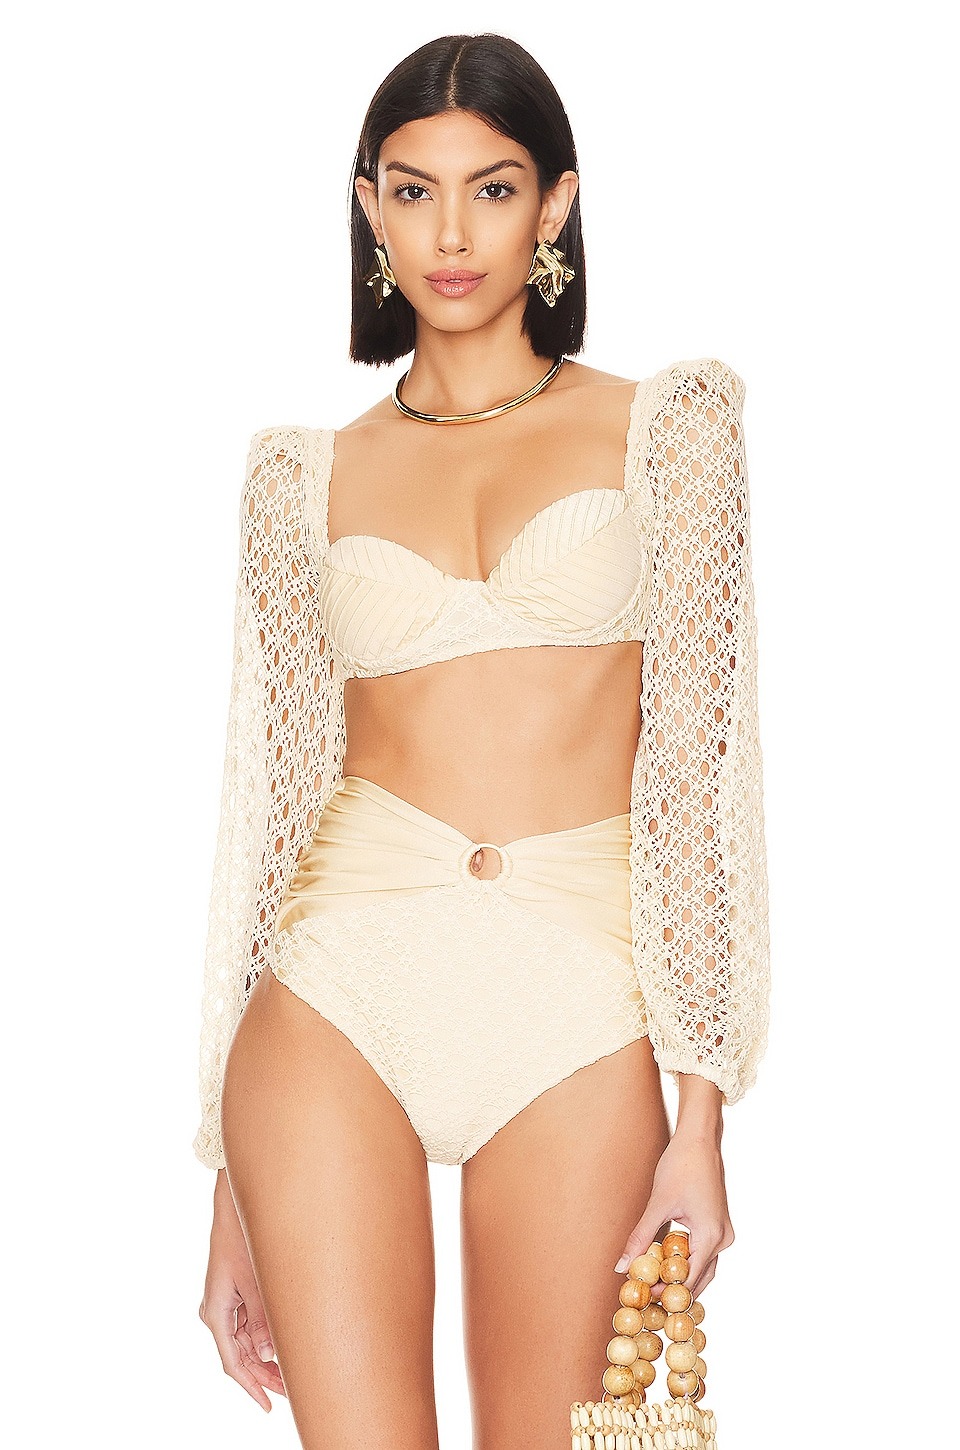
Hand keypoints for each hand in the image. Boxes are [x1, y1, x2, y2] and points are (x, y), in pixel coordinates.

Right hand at [198, 1170, 286, 1410]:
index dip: (252, 1386)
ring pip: (246, 1341)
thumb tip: (268, 1355)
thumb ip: (262, 1319)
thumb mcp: (257, 1281)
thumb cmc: (244, 1237)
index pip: (233, 1362)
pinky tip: (282, 1347)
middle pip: (241, 1355)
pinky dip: (264, 1337)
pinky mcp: (235, 1291)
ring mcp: (226, 1301)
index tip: (268, 1406)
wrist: (235, 1204)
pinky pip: (248, 1323)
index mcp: (216, 1311)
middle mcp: (217, 1310)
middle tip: (290, 1394)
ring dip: (266, 1358)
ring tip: (291, 1376)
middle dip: (264, 1376)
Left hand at [613, 1129, 733, 1299]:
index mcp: (711, 1236)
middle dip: (674, 1289)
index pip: (689, 1280)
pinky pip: (703, 1252)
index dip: (667, 1292)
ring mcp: (723, 1232)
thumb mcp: (658, 1204)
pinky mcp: (718, 1225)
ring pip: (702, 1267)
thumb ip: (641, 1237)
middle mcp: (722, 1239)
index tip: (645, 1298)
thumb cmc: (680, 1166)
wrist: (700, 1141)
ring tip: (653, 1283)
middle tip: (647, 1296)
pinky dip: (686, 1260)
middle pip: (699, 1278)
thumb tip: (621, 1267)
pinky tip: (665, 1262)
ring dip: (680, 1275)